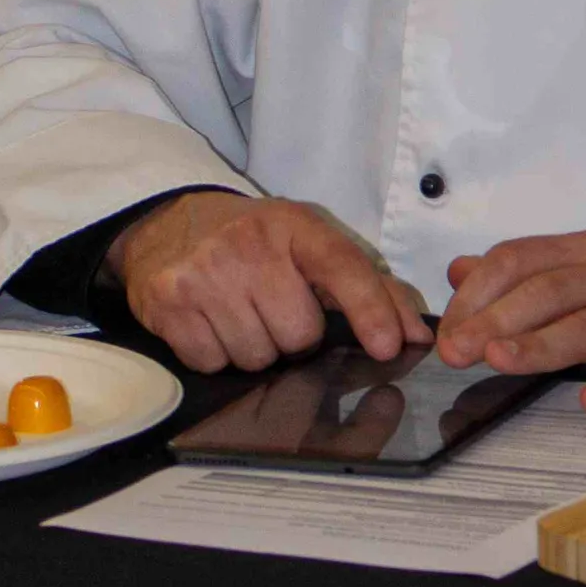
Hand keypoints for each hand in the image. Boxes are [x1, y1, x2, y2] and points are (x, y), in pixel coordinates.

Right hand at [105, 192, 431, 371]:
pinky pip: (213, 363)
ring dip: (256, 349)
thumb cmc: (255, 242)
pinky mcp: (168, 302)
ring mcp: (204, 273)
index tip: (390, 346)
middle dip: (294, 337)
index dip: (370, 309)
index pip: (341, 267)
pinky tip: (212, 324)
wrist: (169, 223)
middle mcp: (248, 245)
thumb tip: (416, 336)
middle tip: (275, 310)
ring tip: (242, 315)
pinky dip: (217, 355)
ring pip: (257, 357)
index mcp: (294, 226)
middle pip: (299, 334)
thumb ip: (371, 287)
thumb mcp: (310, 244)